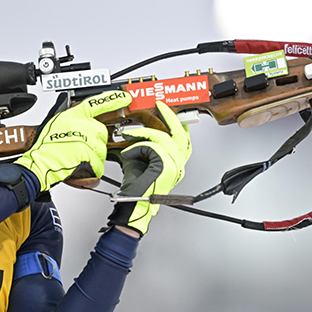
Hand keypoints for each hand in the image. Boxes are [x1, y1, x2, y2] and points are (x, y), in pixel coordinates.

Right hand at [15, 90, 131, 191]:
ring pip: (102, 150)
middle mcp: (83, 124)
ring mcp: (86, 138)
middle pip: (102, 133)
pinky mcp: (89, 153)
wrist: (41, 163)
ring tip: (77, 158)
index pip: (97, 103)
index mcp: (75, 114)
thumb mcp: (56, 122)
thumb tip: (84, 119)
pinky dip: (92, 169)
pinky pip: (99, 164)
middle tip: (81, 148)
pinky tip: (81, 166)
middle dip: (95, 143)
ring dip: (93, 157)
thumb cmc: (45, 146)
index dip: (113, 99)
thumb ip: (72, 118)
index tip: (125, 97)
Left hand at [108, 101, 190, 234]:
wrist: (133, 205)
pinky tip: (128, 154)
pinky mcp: (165, 165)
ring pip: (163, 137)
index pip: (183, 139)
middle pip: (180, 133)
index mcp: (175, 163)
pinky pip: (151, 146)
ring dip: (142, 134)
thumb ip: (143, 146)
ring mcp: (174, 165)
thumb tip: (136, 131)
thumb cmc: (136, 189)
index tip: (167, 111)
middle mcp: (179, 164)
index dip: (177, 123)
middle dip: (169, 116)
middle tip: (160, 106)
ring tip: (129, 134)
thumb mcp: (140, 160)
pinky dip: (136, 147)